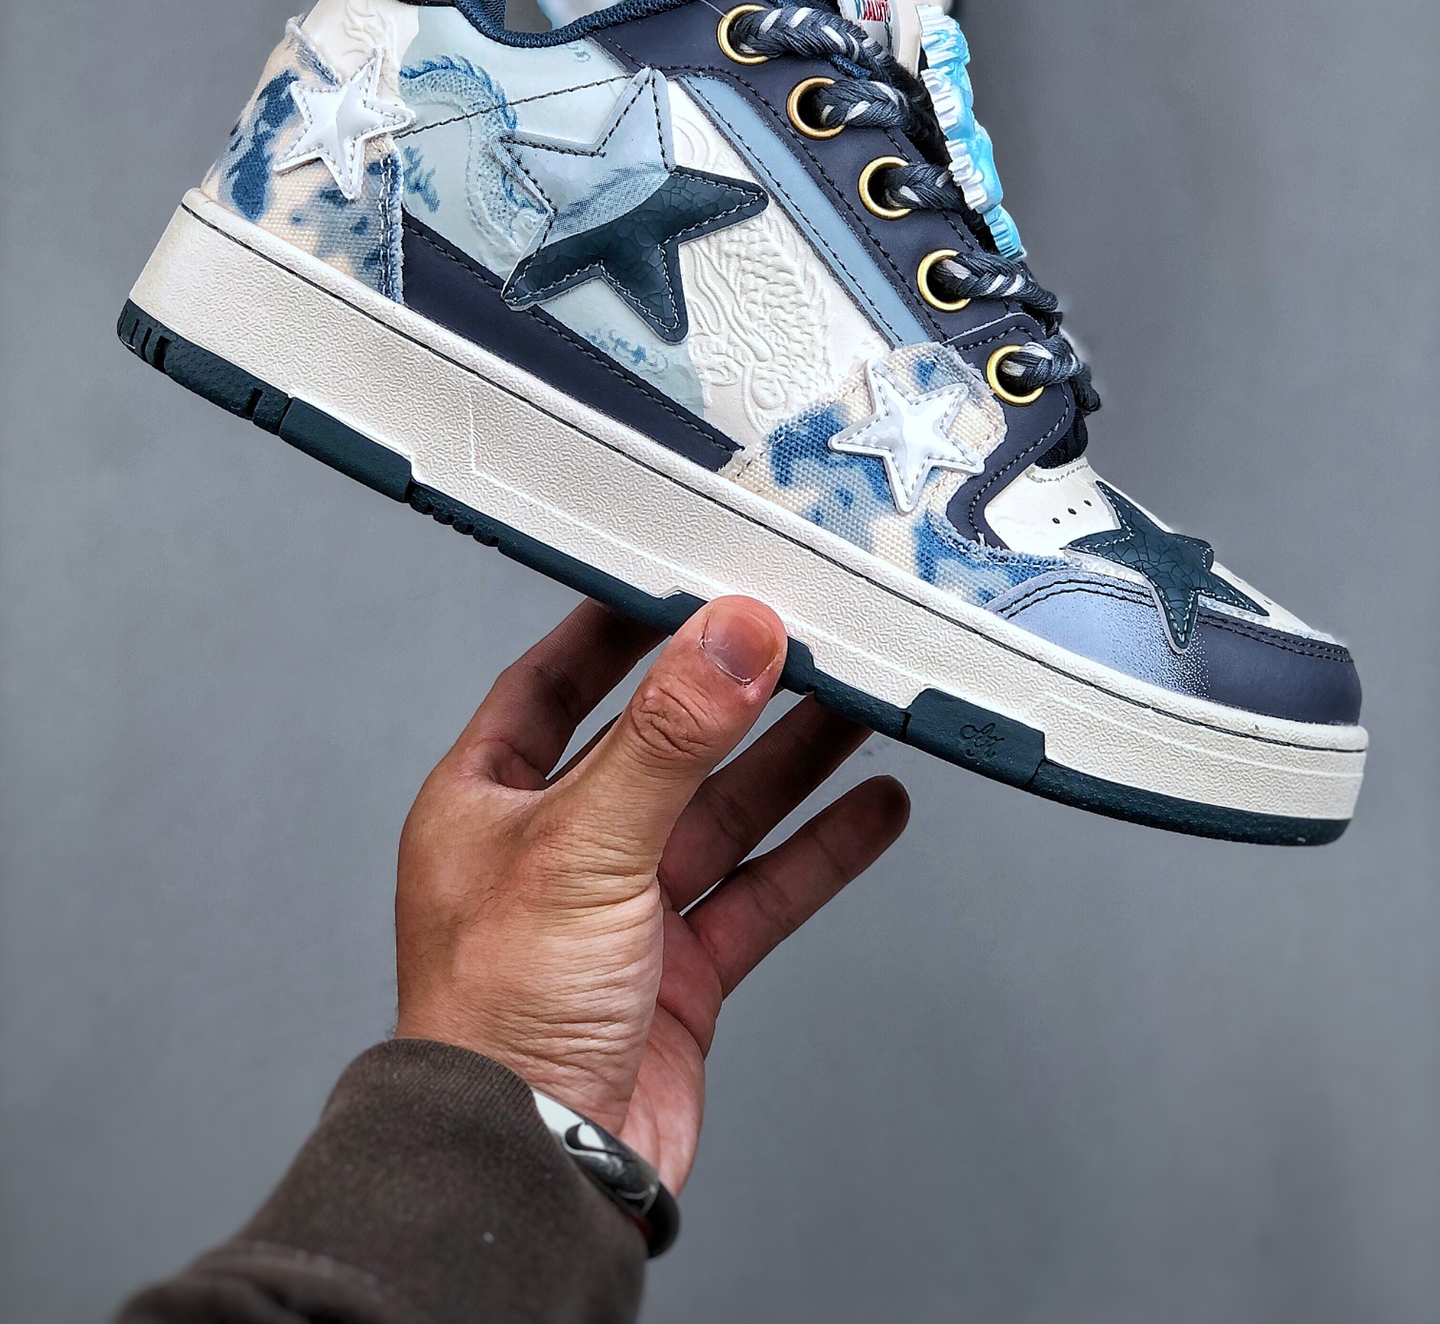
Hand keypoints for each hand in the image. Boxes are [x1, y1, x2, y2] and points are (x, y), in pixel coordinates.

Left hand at [394, 595, 907, 1190]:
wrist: (533, 1173)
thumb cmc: (496, 1023)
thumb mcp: (582, 846)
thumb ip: (667, 736)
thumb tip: (730, 636)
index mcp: (488, 802)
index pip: (553, 681)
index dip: (617, 627)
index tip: (683, 576)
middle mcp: (553, 850)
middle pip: (658, 744)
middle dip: (731, 692)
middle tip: (800, 636)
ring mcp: (622, 913)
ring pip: (721, 814)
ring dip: (790, 761)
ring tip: (859, 702)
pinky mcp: (681, 973)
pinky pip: (760, 892)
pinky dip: (819, 851)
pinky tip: (870, 810)